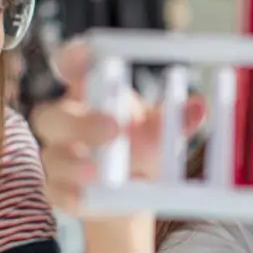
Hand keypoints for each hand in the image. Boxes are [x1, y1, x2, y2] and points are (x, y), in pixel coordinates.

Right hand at [31, 41, 205, 212]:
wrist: (133, 193)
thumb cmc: (142, 148)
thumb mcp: (161, 132)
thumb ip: (176, 119)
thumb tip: (199, 107)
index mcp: (89, 94)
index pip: (70, 66)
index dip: (72, 58)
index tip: (86, 55)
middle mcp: (66, 122)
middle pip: (52, 114)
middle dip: (81, 122)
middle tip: (113, 129)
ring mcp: (58, 156)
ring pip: (53, 156)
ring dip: (74, 162)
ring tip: (96, 171)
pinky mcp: (58, 189)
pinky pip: (57, 191)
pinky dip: (72, 194)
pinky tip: (87, 197)